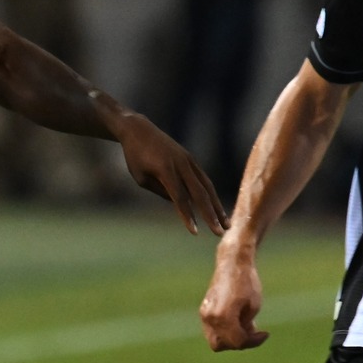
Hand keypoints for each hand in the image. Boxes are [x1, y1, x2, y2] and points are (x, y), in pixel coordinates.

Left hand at [113, 112, 228, 235]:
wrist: (139, 130)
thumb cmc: (135, 157)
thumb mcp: (141, 178)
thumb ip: (161, 191)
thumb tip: (182, 203)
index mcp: (165, 170)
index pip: (180, 198)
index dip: (188, 216)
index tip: (194, 233)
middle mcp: (181, 164)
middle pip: (200, 193)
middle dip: (211, 214)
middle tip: (220, 232)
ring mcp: (188, 160)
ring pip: (207, 186)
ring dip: (217, 206)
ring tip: (226, 223)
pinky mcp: (190, 159)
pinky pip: (203, 179)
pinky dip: (211, 194)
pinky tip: (217, 208)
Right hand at [200, 245, 268, 350]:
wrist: (232, 263)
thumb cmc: (247, 282)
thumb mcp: (254, 306)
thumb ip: (247, 326)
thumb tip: (242, 335)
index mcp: (224, 316)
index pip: (237, 341)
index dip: (253, 341)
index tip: (265, 333)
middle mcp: (211, 317)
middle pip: (223, 344)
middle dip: (239, 342)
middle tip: (253, 332)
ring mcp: (205, 314)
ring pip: (215, 339)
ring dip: (230, 337)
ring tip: (246, 324)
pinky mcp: (204, 310)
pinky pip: (212, 329)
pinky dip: (225, 330)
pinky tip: (238, 319)